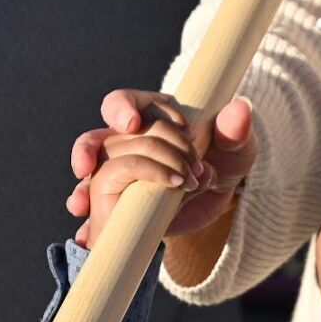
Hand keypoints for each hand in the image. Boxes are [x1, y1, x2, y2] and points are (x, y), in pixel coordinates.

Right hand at [68, 89, 256, 246]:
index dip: (123, 109)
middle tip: (86, 165)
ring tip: (81, 204)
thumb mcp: (236, 147)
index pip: (127, 102)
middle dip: (86, 148)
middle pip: (98, 136)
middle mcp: (129, 136)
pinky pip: (93, 196)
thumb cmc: (225, 161)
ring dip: (83, 184)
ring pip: (91, 164)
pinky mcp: (120, 193)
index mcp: (153, 114)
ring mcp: (121, 164)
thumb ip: (235, 129)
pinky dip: (83, 205)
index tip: (132, 125)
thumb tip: (239, 110)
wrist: (220, 196)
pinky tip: (81, 220)